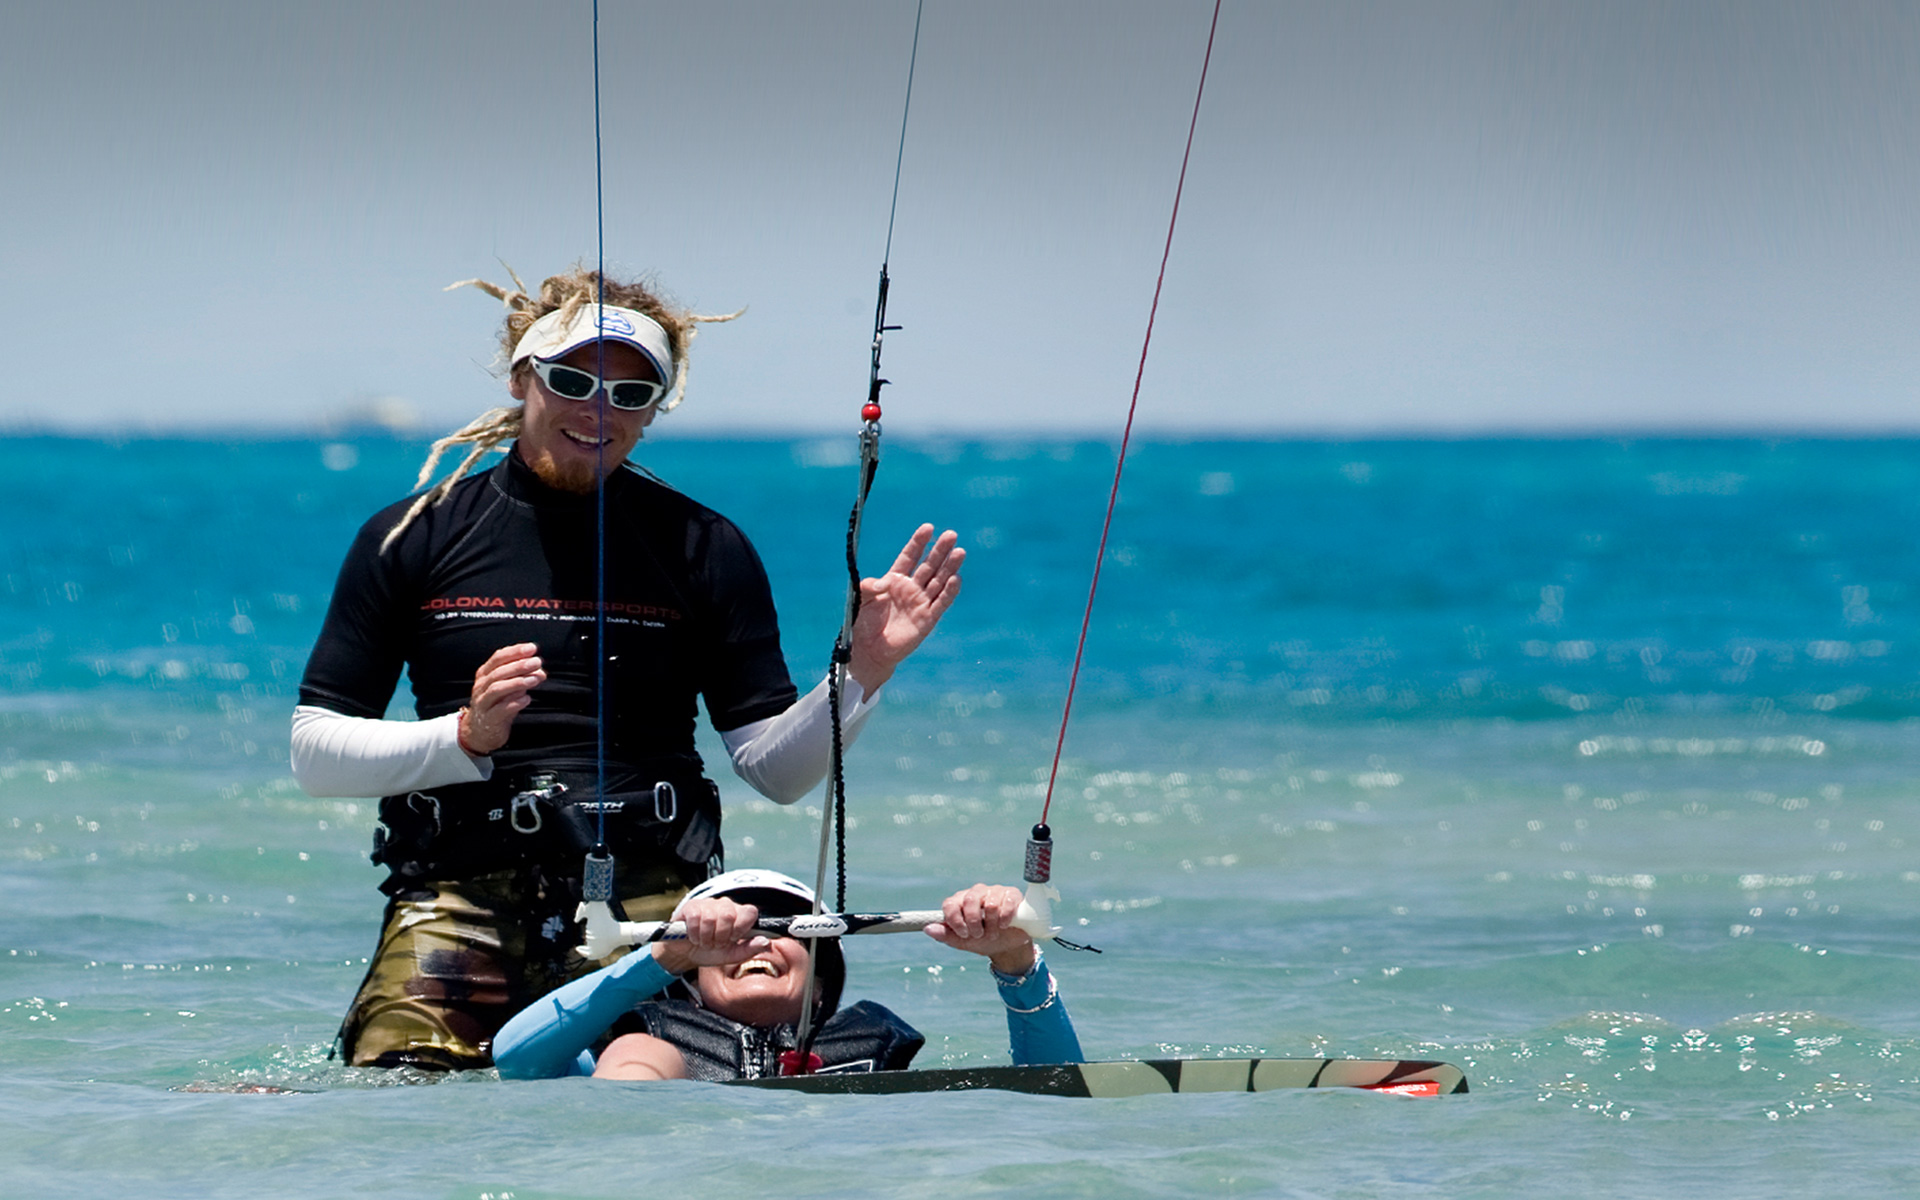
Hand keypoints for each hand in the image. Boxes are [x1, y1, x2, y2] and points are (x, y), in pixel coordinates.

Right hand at [458, 643, 544, 755]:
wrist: (480, 732)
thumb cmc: (497, 705)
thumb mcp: (508, 688)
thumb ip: (522, 677)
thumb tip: (540, 672)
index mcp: (485, 674)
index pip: (498, 658)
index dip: (515, 652)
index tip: (532, 648)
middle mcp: (481, 686)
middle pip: (498, 672)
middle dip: (518, 665)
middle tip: (537, 662)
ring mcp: (483, 703)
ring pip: (497, 689)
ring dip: (517, 682)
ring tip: (534, 680)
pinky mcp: (488, 719)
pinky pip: (500, 709)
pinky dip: (514, 703)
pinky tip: (527, 699)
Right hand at [651, 896, 770, 975]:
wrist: (685, 954)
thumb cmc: (710, 951)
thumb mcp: (731, 955)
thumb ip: (749, 949)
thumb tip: (766, 942)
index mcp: (739, 914)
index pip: (750, 912)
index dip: (741, 928)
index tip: (732, 939)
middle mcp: (725, 905)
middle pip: (730, 915)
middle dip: (721, 936)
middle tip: (715, 943)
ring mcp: (708, 904)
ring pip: (712, 918)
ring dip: (706, 937)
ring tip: (704, 942)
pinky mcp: (691, 906)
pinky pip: (696, 918)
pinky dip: (695, 934)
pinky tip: (693, 937)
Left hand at [846, 525, 963, 691]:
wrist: (868, 651)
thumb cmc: (862, 624)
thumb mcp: (860, 600)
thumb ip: (869, 587)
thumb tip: (883, 582)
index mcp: (894, 580)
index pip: (910, 557)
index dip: (919, 542)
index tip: (928, 528)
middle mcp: (910, 589)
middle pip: (929, 566)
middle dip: (940, 550)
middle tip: (951, 535)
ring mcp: (920, 603)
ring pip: (939, 581)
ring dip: (949, 567)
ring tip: (960, 552)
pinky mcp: (927, 620)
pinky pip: (941, 603)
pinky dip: (949, 592)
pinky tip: (956, 578)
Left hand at [925, 883, 1036, 975]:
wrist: (1008, 946)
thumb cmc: (984, 940)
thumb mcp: (964, 942)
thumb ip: (946, 936)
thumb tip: (928, 929)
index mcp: (960, 902)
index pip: (950, 904)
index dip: (954, 919)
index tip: (963, 933)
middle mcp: (975, 893)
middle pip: (969, 900)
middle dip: (974, 922)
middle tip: (979, 934)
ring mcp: (994, 891)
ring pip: (990, 903)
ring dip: (992, 925)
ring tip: (993, 933)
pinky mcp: (1011, 894)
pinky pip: (1006, 902)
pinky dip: (1005, 918)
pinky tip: (1005, 925)